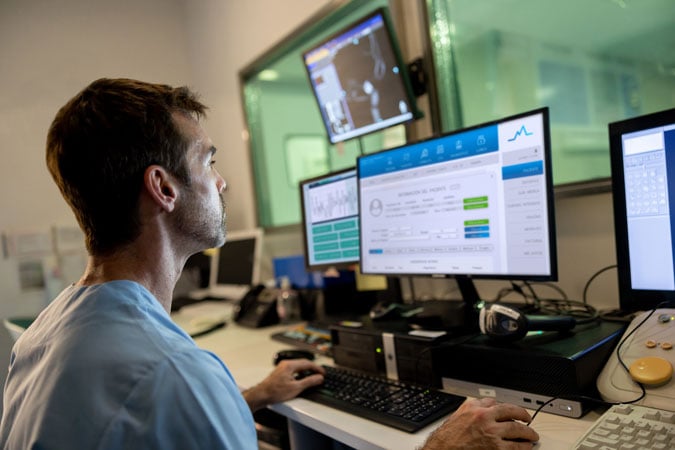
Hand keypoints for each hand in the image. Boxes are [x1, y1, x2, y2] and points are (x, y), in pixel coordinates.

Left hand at [242, 359, 324, 411]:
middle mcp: (285, 364)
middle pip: (303, 363)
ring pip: (298, 366)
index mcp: (290, 365)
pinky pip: (293, 369)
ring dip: (306, 370)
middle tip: (320, 374)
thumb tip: (319, 378)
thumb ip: (309, 381)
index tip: (323, 373)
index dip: (317, 368)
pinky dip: (300, 373)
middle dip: (312, 368)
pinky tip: (302, 379)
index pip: (307, 363)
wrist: (261, 395)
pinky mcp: (280, 373)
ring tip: (313, 376)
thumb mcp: (296, 388)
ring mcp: (282, 368)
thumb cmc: (275, 392)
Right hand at [421, 398, 538, 449]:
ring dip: (528, 433)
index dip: (510, 408)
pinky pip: (516, 447)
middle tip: (529, 420)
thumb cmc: (449, 436)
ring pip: (517, 430)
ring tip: (532, 436)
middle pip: (512, 413)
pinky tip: (526, 447)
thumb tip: (489, 404)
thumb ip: (476, 407)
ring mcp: (492, 434)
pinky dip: (524, 447)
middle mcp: (485, 418)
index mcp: (476, 408)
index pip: (499, 403)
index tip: (515, 412)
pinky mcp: (496, 449)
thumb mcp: (460, 414)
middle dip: (524, 417)